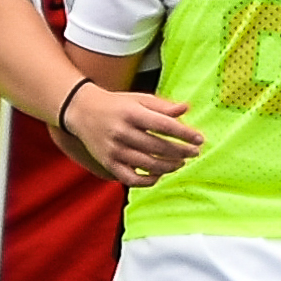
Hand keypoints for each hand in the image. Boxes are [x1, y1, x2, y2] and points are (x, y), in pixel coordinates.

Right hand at [55, 81, 201, 185]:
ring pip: (148, 165)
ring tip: (180, 163)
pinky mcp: (108, 163)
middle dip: (181, 152)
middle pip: (158, 147)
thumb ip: (163, 106)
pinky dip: (147, 181)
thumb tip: (186, 108)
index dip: (184, 134)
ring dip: (169, 166)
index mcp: (132, 113)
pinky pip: (131, 179)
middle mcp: (122, 132)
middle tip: (195, 153)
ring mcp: (114, 150)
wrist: (82, 110)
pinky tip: (159, 175)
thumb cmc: (117, 105)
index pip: (164, 126)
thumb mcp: (139, 99)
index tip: (199, 139)